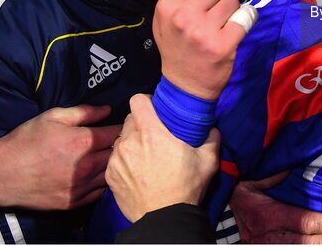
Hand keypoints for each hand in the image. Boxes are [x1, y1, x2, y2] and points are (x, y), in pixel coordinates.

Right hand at [0, 104, 119, 209]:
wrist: (1, 174)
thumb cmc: (26, 141)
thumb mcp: (54, 117)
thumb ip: (84, 112)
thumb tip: (108, 110)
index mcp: (84, 142)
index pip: (118, 132)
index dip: (125, 126)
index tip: (126, 123)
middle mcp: (87, 167)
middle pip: (119, 155)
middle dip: (123, 146)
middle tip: (122, 140)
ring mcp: (81, 187)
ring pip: (111, 175)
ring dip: (114, 165)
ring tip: (111, 157)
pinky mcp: (74, 203)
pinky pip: (99, 193)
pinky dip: (102, 182)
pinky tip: (98, 174)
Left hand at [106, 94, 219, 221]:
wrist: (164, 220)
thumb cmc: (186, 188)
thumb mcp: (208, 160)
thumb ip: (211, 136)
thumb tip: (210, 127)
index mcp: (151, 133)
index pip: (138, 100)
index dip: (147, 101)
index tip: (155, 110)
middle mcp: (129, 142)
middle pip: (130, 119)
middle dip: (141, 123)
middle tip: (154, 135)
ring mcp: (117, 159)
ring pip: (122, 139)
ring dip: (132, 142)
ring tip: (145, 156)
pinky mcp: (110, 175)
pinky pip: (116, 158)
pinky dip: (125, 160)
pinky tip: (138, 172)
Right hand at [153, 0, 244, 98]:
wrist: (185, 85)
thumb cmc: (175, 45)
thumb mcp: (163, 15)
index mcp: (167, 7)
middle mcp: (184, 17)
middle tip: (213, 12)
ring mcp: (204, 32)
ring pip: (232, 0)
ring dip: (232, 9)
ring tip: (222, 23)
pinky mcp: (224, 44)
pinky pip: (246, 16)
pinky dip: (246, 19)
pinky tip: (236, 28)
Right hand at [230, 172, 321, 243]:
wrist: (220, 217)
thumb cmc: (240, 197)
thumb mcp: (250, 183)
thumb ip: (271, 176)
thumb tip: (289, 166)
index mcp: (270, 215)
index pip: (303, 221)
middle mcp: (272, 235)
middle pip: (306, 241)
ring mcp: (270, 246)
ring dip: (318, 244)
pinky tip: (319, 242)